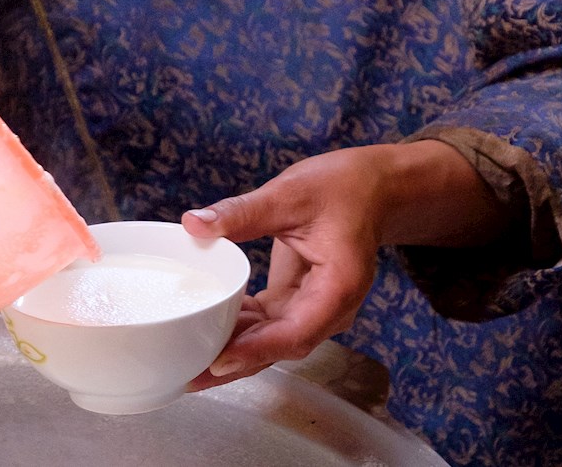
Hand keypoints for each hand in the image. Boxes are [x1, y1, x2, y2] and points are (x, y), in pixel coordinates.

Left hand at [181, 140, 497, 389]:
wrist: (372, 186)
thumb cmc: (341, 187)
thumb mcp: (288, 194)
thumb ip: (241, 213)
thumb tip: (193, 224)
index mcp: (339, 287)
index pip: (296, 332)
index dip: (257, 349)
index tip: (219, 359)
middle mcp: (331, 308)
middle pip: (281, 346)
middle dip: (237, 361)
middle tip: (190, 375)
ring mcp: (316, 307)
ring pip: (273, 340)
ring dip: (235, 348)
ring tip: (189, 360)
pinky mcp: (300, 300)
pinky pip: (269, 323)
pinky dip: (241, 327)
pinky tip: (207, 327)